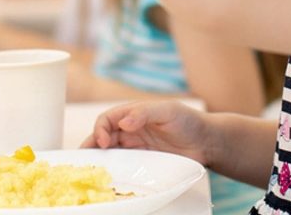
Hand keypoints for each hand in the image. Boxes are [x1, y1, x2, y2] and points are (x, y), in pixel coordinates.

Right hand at [82, 101, 216, 166]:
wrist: (207, 142)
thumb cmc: (188, 121)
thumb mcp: (168, 111)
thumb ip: (144, 113)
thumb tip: (124, 123)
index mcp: (132, 114)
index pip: (107, 120)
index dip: (100, 130)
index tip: (103, 142)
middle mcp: (130, 130)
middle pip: (103, 137)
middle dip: (92, 147)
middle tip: (84, 160)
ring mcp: (136, 148)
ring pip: (110, 153)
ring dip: (99, 160)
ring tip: (90, 171)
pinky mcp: (143, 163)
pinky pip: (124, 167)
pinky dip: (114, 171)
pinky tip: (109, 179)